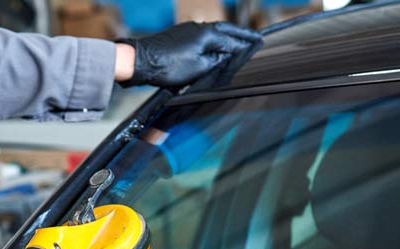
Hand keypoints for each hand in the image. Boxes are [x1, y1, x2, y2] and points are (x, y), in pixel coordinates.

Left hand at [117, 22, 261, 88]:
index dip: (246, 44)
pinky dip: (211, 41)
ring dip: (225, 37)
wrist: (140, 61)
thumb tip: (225, 55)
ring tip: (236, 44)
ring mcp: (188, 29)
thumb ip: (216, 61)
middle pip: (225, 31)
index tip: (258, 43)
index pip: (233, 40)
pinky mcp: (178, 35)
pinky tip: (212, 47)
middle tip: (253, 38)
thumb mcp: (198, 68)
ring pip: (213, 32)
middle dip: (240, 36)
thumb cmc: (167, 66)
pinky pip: (201, 36)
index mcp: (208, 34)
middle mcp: (199, 27)